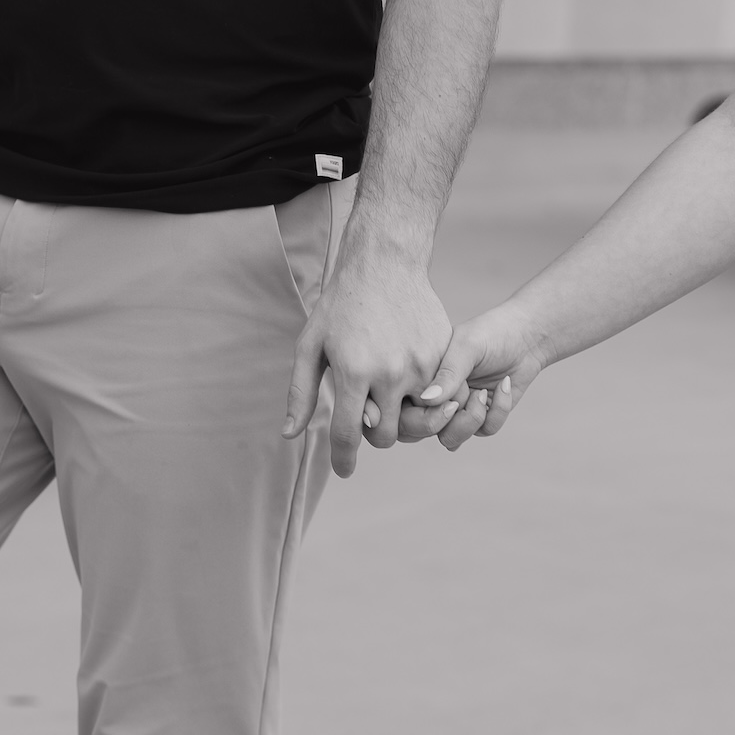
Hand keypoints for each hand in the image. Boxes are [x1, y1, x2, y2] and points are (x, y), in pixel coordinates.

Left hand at [283, 230, 456, 477]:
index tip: (345, 470)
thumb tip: (290, 434)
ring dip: (401, 418)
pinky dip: (424, 397)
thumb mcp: (310, 345)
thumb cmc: (341, 305)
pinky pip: (437, 396)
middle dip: (375, 435)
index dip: (344, 459)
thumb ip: (301, 392)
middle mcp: (391, 374)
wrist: (385, 264)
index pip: (349, 435)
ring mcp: (422, 366)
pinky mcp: (443, 356)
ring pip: (416, 420)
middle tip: (368, 417)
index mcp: (354, 373)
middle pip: (387, 436)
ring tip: (390, 399)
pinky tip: (410, 380)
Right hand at [394, 299, 546, 450]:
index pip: (401, 409)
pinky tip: (504, 385)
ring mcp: (457, 409)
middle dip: (444, 422)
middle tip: (464, 400)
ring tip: (483, 394)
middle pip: (421, 432)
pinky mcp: (482, 417)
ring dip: (472, 420)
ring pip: (451, 439)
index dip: (418, 415)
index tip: (448, 398)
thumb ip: (448, 373)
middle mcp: (434, 396)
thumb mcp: (467, 346)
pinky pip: (484, 431)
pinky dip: (498, 410)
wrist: (528, 336)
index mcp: (420, 376)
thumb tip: (428, 399)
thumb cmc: (492, 333)